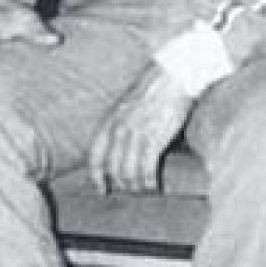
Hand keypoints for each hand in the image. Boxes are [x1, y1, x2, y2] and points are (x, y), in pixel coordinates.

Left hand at [88, 64, 193, 193]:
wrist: (170, 78)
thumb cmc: (150, 91)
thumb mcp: (124, 106)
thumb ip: (117, 125)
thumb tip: (116, 147)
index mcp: (108, 121)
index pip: (95, 156)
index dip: (96, 176)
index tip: (101, 188)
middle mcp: (118, 130)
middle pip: (113, 168)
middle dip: (120, 183)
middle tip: (129, 189)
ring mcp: (135, 135)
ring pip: (129, 172)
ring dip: (135, 184)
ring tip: (142, 188)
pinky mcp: (154, 139)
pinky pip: (147, 168)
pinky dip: (149, 181)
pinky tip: (152, 185)